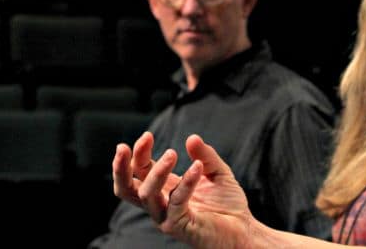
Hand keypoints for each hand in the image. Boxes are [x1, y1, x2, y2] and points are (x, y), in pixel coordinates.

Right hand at [113, 131, 251, 248]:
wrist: (244, 229)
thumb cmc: (228, 204)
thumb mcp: (217, 172)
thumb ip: (205, 155)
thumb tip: (191, 138)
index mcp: (165, 190)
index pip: (140, 172)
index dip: (138, 154)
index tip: (147, 135)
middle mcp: (161, 205)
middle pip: (126, 190)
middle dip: (121, 168)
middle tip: (124, 147)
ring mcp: (167, 218)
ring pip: (146, 196)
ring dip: (156, 172)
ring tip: (172, 153)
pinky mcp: (180, 227)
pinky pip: (176, 203)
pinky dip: (186, 183)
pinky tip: (198, 167)